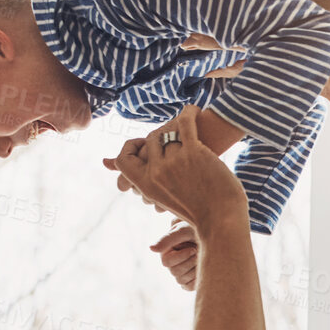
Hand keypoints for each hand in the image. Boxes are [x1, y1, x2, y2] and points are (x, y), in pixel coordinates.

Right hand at [103, 107, 247, 233]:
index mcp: (146, 185)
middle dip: (161, 137)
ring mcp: (174, 162)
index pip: (124, 160)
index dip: (130, 148)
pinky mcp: (193, 152)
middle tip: (173, 133)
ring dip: (176, 125)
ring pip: (166, 133)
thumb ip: (140, 181)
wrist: (222, 218)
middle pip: (150, 142)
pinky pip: (185, 123)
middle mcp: (156, 173)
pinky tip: (194, 111)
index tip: (142, 145)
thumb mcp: (161, 197)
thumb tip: (106, 165)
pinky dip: (190, 113)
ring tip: (185, 122)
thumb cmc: (195, 209)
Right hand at [152, 220, 199, 290]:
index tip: (193, 249)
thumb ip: (167, 239)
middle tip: (200, 252)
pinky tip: (202, 267)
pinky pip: (189, 286)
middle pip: (175, 272)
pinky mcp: (189, 282)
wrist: (214, 237)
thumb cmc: (196, 230)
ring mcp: (180, 274)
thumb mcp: (183, 230)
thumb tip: (151, 249)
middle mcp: (171, 264)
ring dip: (195, 269)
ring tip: (202, 258)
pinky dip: (198, 278)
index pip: (167, 262)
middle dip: (190, 262)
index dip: (182, 257)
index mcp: (166, 252)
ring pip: (182, 280)